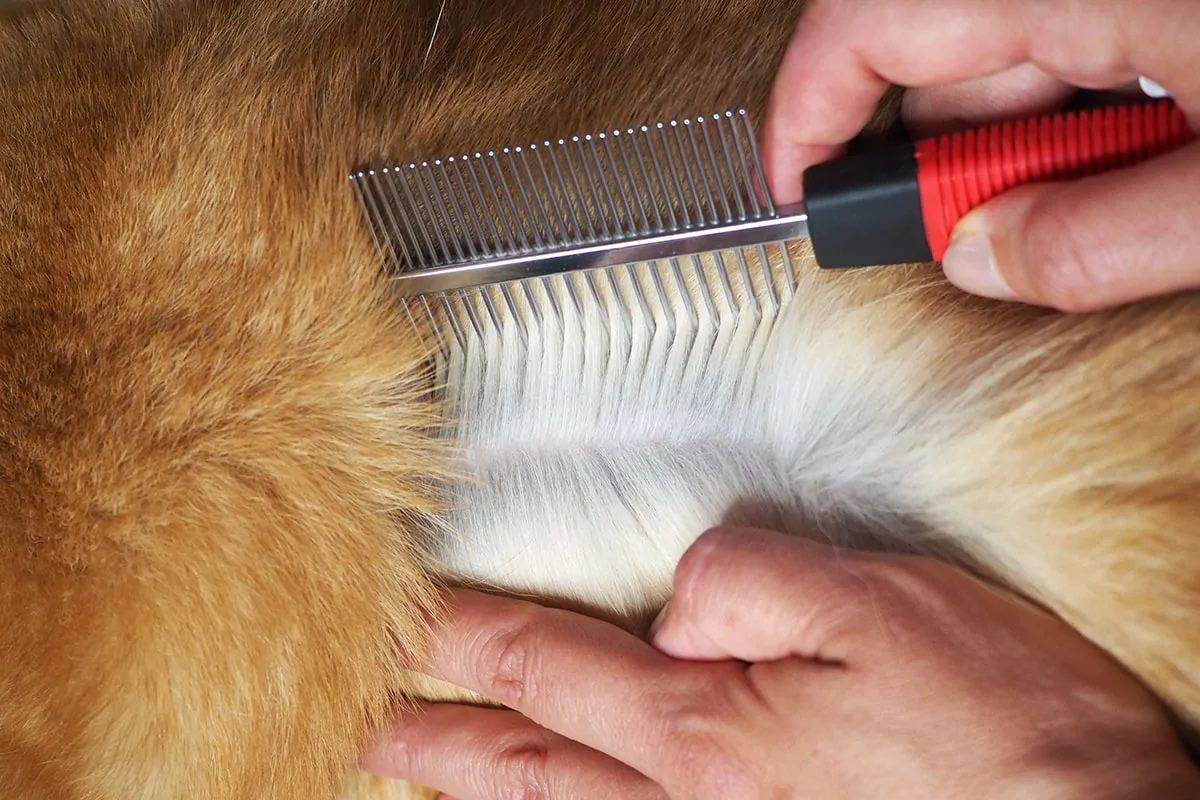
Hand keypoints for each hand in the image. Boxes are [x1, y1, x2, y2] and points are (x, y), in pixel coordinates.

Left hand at [360, 528, 1199, 798]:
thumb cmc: (998, 732)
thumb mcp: (879, 606)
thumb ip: (750, 582)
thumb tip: (671, 597)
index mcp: (709, 728)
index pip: (549, 665)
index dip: (468, 636)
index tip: (409, 616)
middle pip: (528, 761)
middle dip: (440, 732)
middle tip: (372, 720)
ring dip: (479, 795)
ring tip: (421, 777)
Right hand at [763, 0, 1199, 311]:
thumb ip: (1097, 240)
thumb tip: (978, 259)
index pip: (864, 25)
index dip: (806, 115)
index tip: (795, 192)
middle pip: (937, 51)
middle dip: (942, 160)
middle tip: (982, 239)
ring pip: (1009, 44)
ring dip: (1026, 138)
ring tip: (1122, 197)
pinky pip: (1072, 28)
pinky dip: (1080, 100)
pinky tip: (1154, 150)